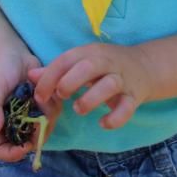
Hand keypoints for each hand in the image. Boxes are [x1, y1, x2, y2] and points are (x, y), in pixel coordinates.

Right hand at [0, 51, 61, 161]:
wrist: (12, 52)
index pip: (1, 151)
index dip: (13, 154)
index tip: (26, 145)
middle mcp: (13, 124)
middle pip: (27, 144)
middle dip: (37, 133)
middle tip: (40, 116)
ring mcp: (28, 116)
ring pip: (43, 129)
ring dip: (45, 115)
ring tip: (38, 93)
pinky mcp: (42, 107)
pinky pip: (52, 114)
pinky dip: (52, 104)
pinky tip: (43, 88)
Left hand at [29, 42, 153, 130]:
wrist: (145, 66)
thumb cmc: (105, 66)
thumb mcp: (82, 62)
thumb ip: (57, 70)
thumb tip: (31, 76)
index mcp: (90, 52)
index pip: (66, 60)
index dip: (49, 77)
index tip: (40, 95)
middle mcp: (107, 62)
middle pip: (89, 66)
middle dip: (70, 82)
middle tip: (61, 97)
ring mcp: (123, 78)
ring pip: (109, 84)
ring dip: (91, 99)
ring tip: (79, 110)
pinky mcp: (135, 96)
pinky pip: (127, 107)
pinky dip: (115, 118)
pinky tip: (103, 123)